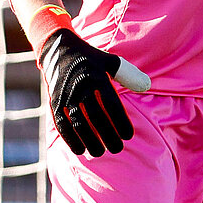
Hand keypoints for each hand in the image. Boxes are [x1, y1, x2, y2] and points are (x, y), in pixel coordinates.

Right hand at [35, 12, 148, 156]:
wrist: (58, 50)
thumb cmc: (91, 59)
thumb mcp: (110, 61)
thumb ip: (129, 74)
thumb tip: (147, 86)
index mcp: (97, 77)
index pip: (112, 104)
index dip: (121, 122)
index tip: (129, 136)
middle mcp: (80, 87)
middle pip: (96, 117)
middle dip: (107, 136)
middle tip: (117, 149)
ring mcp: (66, 96)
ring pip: (78, 123)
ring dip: (89, 141)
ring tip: (99, 153)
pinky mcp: (55, 102)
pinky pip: (62, 123)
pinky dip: (70, 139)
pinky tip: (79, 150)